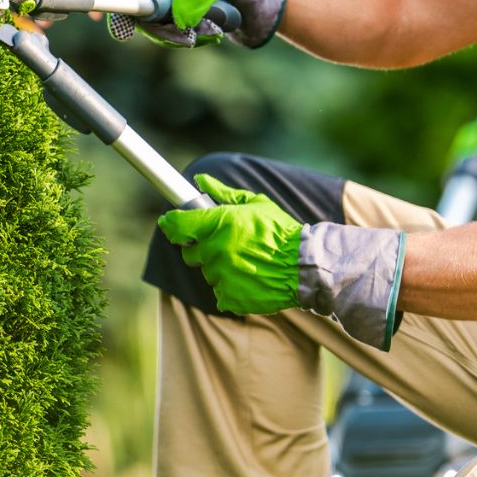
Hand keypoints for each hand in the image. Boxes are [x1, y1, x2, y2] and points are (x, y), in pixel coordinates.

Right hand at [109, 0, 286, 48]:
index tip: (125, 33)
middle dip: (164, 32)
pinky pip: (170, 34)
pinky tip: (210, 33)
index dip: (120, 11)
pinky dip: (189, 38)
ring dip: (182, 37)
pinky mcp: (166, 15)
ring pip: (156, 30)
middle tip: (191, 38)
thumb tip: (181, 23)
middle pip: (139, 17)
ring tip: (212, 32)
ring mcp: (155, 1)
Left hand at [156, 174, 301, 314]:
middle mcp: (215, 250)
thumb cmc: (281, 232)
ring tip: (245, 262)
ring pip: (207, 273)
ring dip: (219, 268)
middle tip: (225, 245)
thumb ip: (223, 193)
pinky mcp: (229, 297)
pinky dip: (230, 288)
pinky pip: (219, 292)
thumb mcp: (256, 204)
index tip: (170, 223)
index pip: (176, 225)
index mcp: (219, 224)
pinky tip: (249, 279)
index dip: (171, 224)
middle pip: (190, 253)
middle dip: (202, 249)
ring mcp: (221, 275)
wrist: (306, 266)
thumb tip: (200, 179)